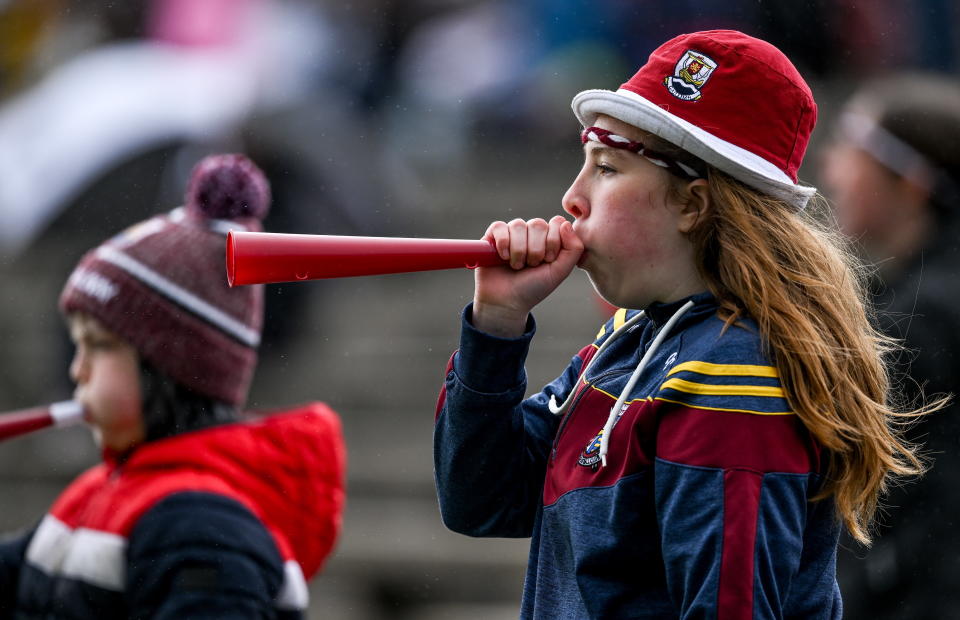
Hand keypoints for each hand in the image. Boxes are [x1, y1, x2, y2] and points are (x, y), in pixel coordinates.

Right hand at [473, 215, 582, 336]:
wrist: (507, 302)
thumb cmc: (534, 288)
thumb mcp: (560, 271)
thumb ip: (574, 249)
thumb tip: (566, 223)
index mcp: (549, 238)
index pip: (556, 222)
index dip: (553, 242)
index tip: (548, 261)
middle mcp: (531, 233)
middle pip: (538, 224)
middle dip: (536, 249)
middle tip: (531, 266)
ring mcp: (512, 233)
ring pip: (518, 225)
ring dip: (519, 250)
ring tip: (517, 266)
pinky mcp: (492, 236)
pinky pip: (499, 227)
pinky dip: (503, 243)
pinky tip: (503, 257)